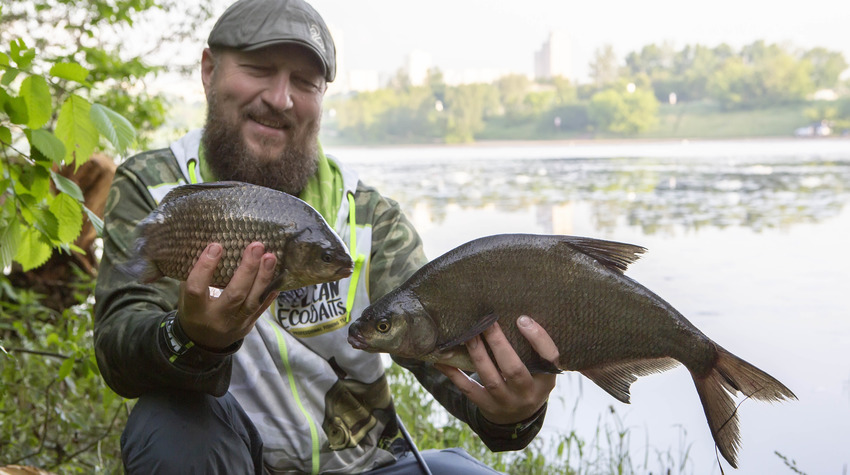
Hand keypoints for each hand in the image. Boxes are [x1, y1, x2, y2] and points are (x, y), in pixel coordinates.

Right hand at [177, 242, 278, 349]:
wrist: (205, 342)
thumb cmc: (194, 311)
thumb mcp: (186, 297)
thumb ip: (195, 276)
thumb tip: (212, 246)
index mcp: (194, 310)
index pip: (198, 289)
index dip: (205, 267)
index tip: (216, 246)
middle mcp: (216, 318)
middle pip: (234, 294)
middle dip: (247, 269)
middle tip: (256, 247)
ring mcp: (235, 323)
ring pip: (252, 301)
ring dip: (264, 278)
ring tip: (270, 257)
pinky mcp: (249, 324)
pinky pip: (262, 308)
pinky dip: (270, 292)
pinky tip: (279, 275)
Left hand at [436, 315, 558, 424]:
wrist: (518, 420)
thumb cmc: (528, 382)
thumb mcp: (539, 371)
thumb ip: (531, 349)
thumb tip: (513, 314)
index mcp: (546, 380)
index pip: (550, 357)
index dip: (538, 338)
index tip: (522, 318)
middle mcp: (528, 393)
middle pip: (514, 369)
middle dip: (498, 343)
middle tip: (487, 321)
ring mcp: (506, 403)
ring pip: (490, 378)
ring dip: (477, 354)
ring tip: (468, 334)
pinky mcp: (487, 407)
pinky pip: (468, 389)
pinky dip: (454, 374)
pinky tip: (442, 360)